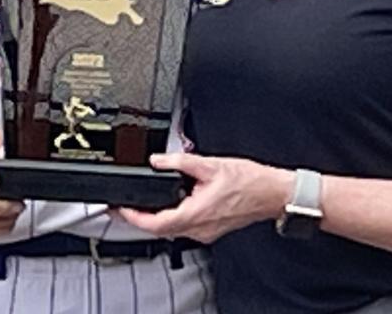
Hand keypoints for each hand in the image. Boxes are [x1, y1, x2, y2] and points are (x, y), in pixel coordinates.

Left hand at [116, 153, 293, 243]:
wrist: (272, 193)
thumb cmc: (249, 181)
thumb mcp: (210, 164)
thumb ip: (179, 161)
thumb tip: (157, 160)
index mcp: (196, 214)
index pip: (155, 224)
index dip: (134, 218)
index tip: (120, 209)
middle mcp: (199, 228)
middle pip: (160, 230)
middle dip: (140, 218)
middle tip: (125, 206)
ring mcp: (206, 231)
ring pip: (172, 230)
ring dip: (156, 218)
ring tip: (143, 203)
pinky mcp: (211, 229)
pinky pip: (185, 227)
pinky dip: (172, 216)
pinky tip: (171, 202)